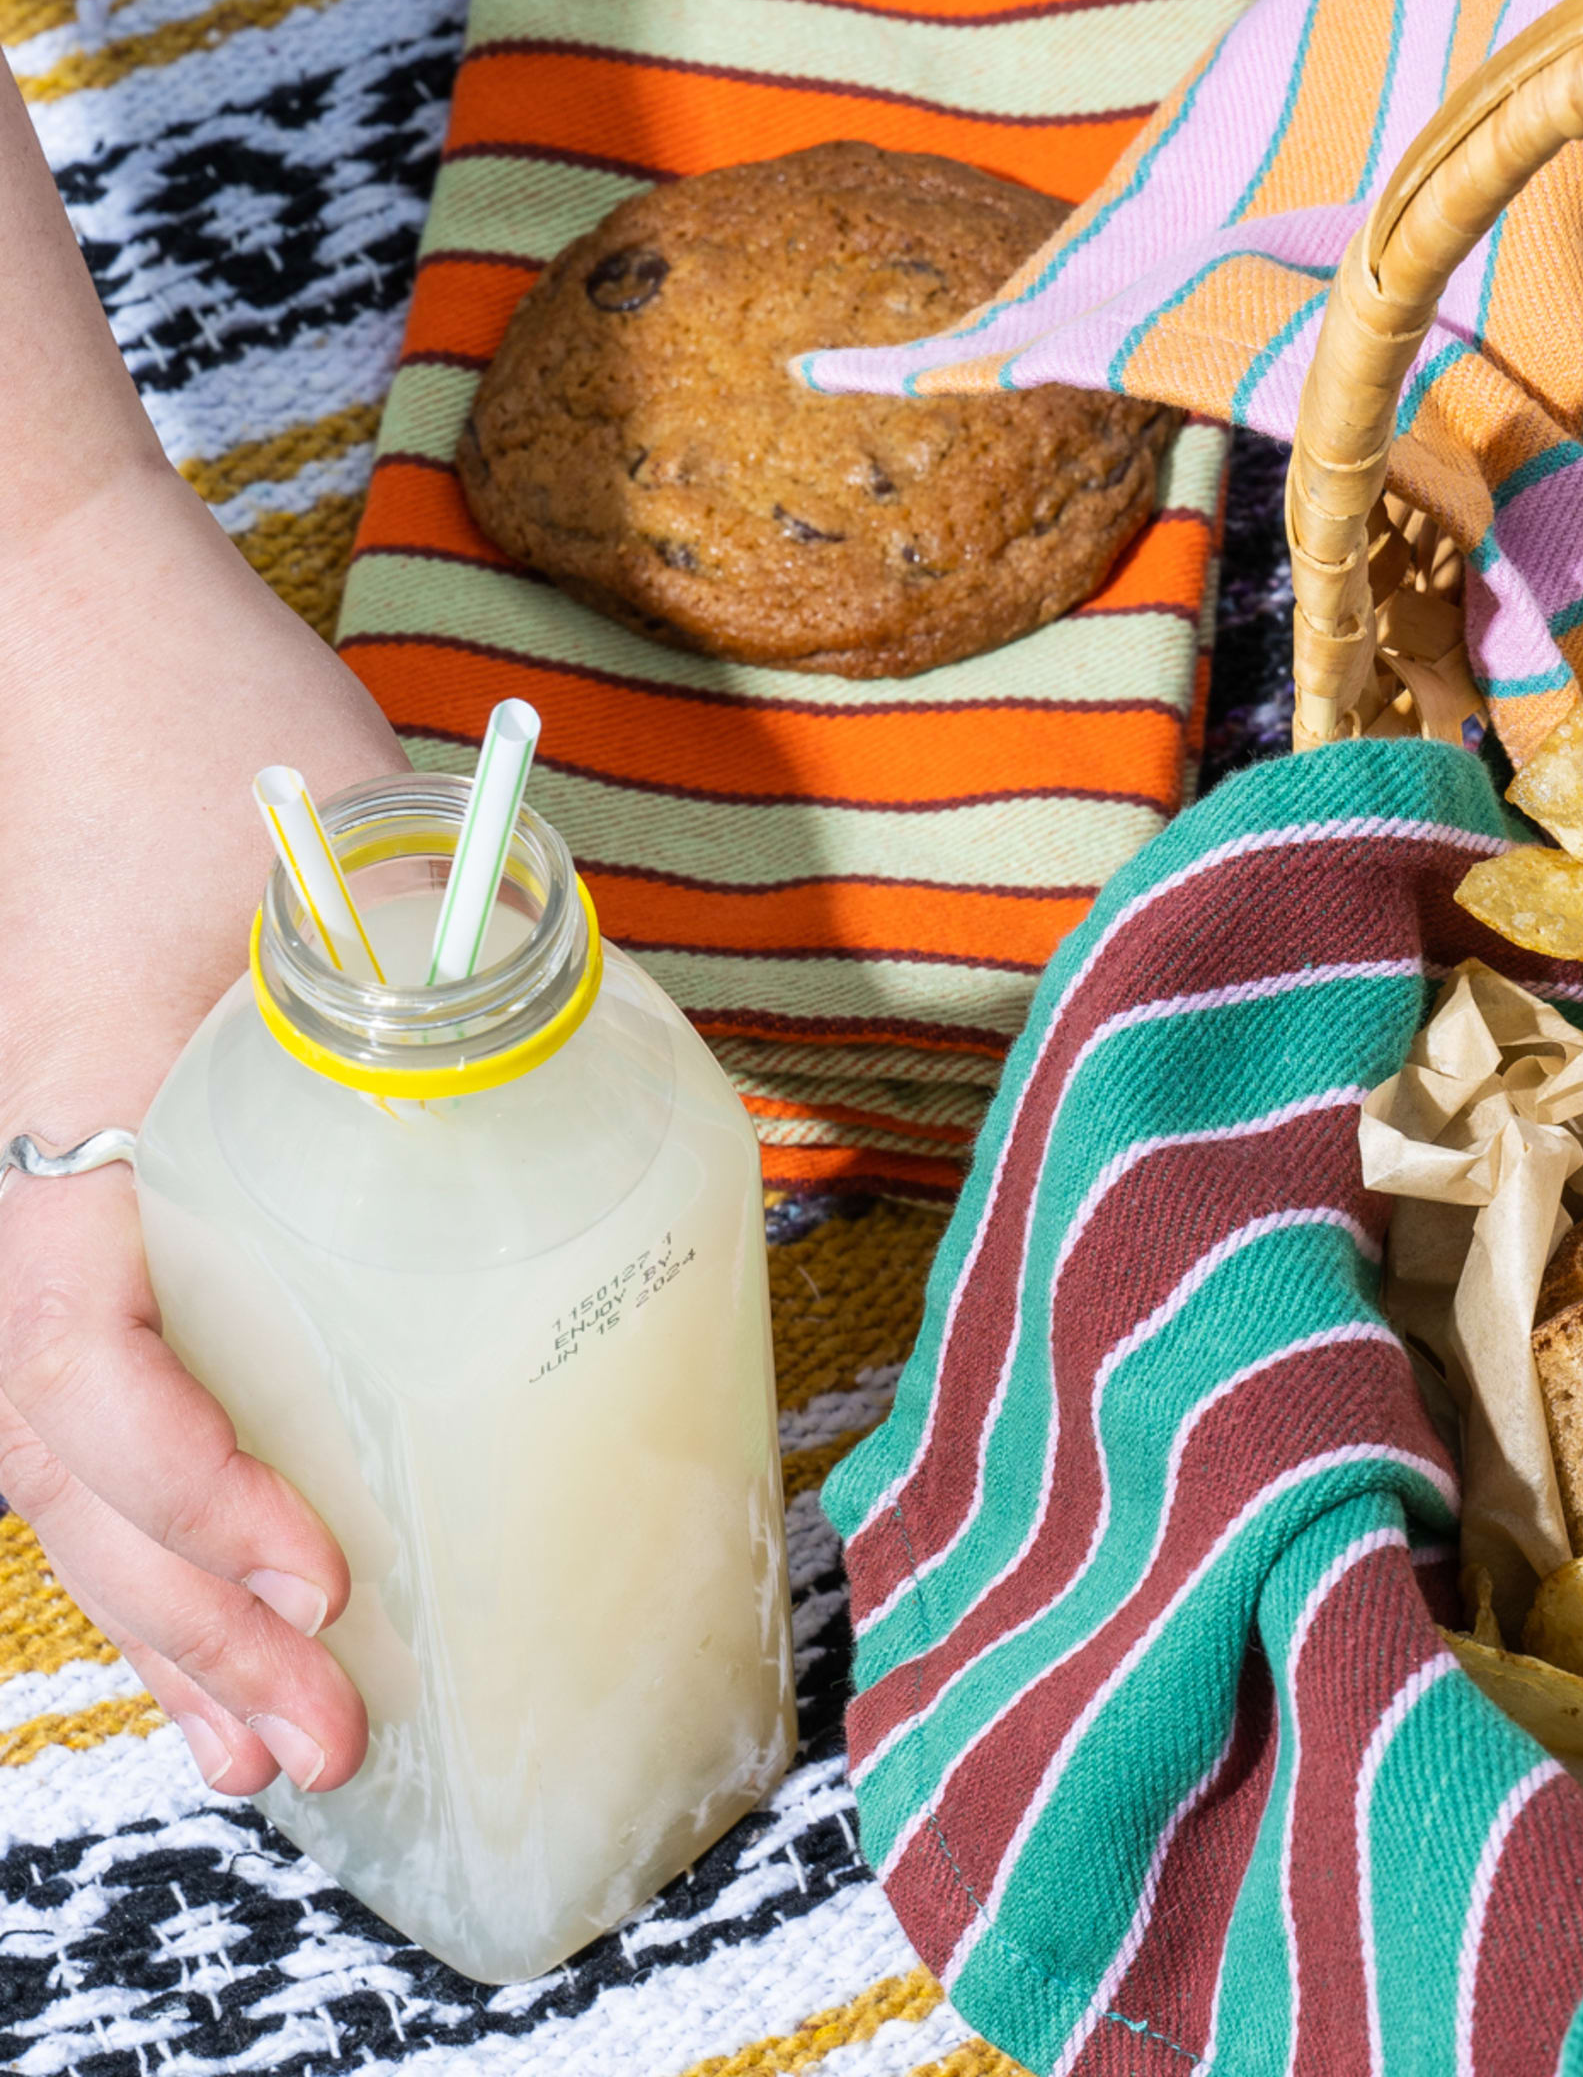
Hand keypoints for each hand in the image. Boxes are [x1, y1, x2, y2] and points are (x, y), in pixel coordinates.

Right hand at [0, 75, 400, 1794]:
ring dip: (175, 1618)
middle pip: (79, 1471)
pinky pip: (106, 1398)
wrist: (82, 639)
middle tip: (335, 1742)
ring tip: (276, 1757)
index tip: (332, 1575)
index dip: (203, 1497)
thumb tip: (701, 1131)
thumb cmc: (215, 743)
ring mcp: (51, 1210)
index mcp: (80, 1132)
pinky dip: (169, 1526)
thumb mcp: (366, 867)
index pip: (94, 1368)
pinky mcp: (97, 1209)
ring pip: (72, 1470)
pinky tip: (248, 1624)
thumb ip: (472, 993)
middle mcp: (41, 1198)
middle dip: (204, 1625)